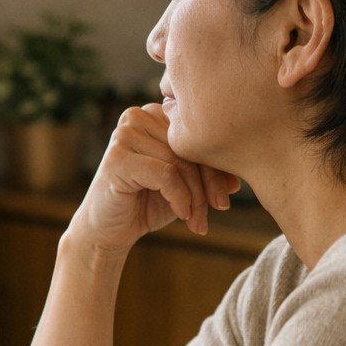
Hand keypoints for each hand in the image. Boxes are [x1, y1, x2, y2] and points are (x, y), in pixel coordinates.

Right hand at [68, 105, 238, 257]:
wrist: (108, 231)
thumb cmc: (147, 203)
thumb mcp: (185, 185)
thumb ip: (207, 173)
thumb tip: (237, 178)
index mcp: (156, 114)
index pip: (197, 133)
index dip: (217, 164)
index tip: (227, 195)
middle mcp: (138, 116)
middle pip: (190, 146)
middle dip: (209, 183)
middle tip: (218, 209)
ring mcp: (125, 134)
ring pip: (180, 162)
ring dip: (195, 196)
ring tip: (197, 220)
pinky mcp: (117, 157)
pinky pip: (166, 174)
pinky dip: (180, 198)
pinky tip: (182, 215)